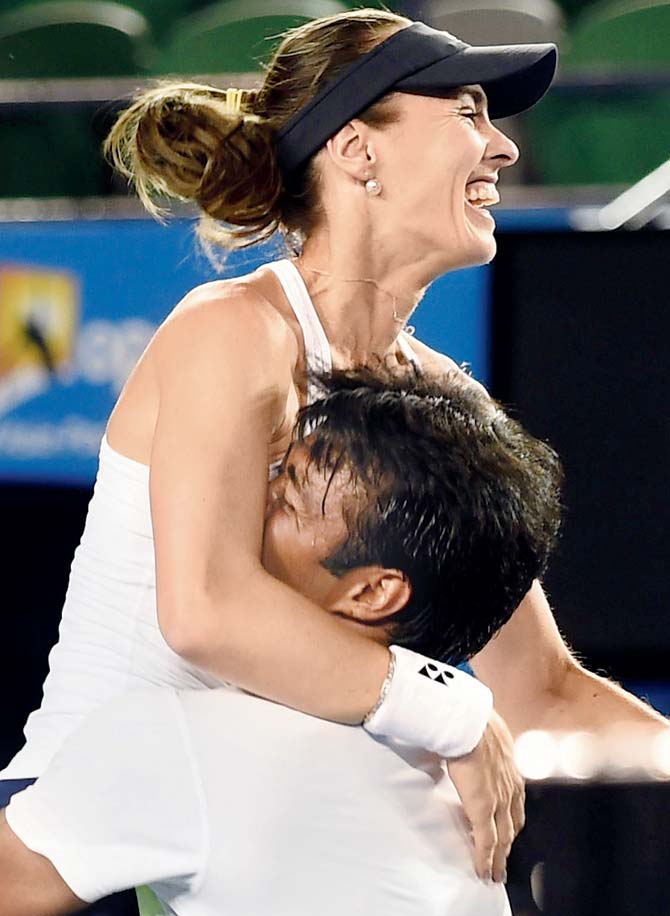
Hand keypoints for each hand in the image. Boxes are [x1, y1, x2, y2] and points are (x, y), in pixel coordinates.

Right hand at [446, 709, 524, 882]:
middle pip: (512, 826)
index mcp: (511, 772)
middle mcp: (511, 790)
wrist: (468, 724)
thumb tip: (468, 742)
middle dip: (508, 846)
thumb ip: (483, 746)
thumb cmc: (472, 721)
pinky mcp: (482, 810)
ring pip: (503, 839)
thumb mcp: (486, 735)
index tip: (509, 833)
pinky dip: (484, 860)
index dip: (512, 822)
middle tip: (503, 862)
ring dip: (499, 859)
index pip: (515, 805)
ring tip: (494, 874)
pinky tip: (482, 872)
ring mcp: (498, 802)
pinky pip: (485, 843)